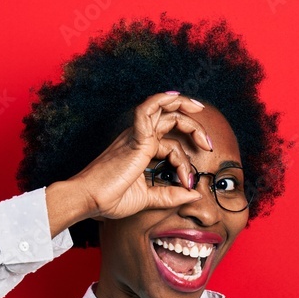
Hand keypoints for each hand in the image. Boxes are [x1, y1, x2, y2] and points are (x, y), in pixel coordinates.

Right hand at [64, 91, 213, 220]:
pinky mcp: (135, 137)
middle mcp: (139, 138)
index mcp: (141, 150)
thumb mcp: (148, 198)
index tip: (189, 184)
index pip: (171, 145)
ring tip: (201, 116)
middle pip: (169, 119)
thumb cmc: (111, 198)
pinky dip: (162, 99)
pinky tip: (178, 97)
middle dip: (193, 126)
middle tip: (208, 144)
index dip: (185, 164)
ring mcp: (136, 135)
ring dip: (185, 109)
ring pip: (164, 110)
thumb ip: (170, 195)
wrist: (90, 200)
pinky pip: (148, 109)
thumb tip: (194, 194)